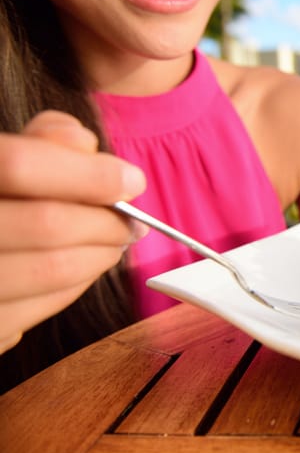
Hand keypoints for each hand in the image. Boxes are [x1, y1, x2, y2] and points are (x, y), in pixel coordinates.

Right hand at [0, 111, 146, 352]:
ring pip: (52, 270)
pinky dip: (77, 284)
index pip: (18, 165)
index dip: (87, 173)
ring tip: (113, 241)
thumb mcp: (0, 157)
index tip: (133, 181)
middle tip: (132, 221)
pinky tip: (82, 267)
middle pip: (47, 224)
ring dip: (101, 255)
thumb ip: (38, 143)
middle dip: (107, 221)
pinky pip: (40, 309)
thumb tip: (84, 144)